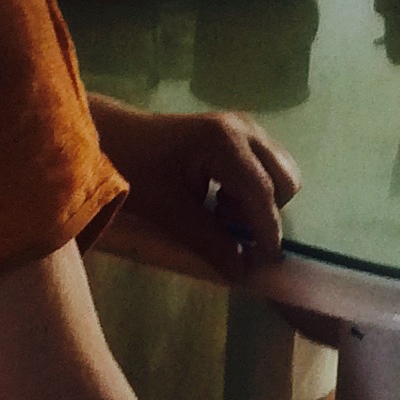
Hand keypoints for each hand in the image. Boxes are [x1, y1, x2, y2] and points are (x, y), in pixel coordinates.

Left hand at [89, 101, 300, 279]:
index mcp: (225, 142)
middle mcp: (244, 129)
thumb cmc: (135, 168)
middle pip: (285, 179)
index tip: (264, 262)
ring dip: (260, 200)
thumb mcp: (168, 211)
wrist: (114, 136)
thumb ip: (209, 241)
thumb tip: (243, 272)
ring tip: (220, 208)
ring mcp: (245, 126)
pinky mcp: (240, 132)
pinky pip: (266, 166)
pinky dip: (253, 188)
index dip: (268, 230)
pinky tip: (219, 193)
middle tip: (227, 224)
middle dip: (266, 211)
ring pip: (280, 172)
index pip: (263, 193)